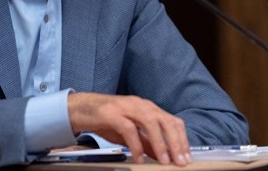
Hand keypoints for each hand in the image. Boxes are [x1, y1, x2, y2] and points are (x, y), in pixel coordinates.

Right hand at [67, 92, 191, 165]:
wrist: (80, 109)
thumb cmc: (106, 119)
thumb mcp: (130, 133)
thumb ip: (146, 142)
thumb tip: (162, 156)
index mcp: (148, 108)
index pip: (172, 121)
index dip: (182, 139)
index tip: (186, 157)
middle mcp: (140, 105)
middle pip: (166, 120)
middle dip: (176, 142)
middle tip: (179, 162)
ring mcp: (126, 107)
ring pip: (151, 121)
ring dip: (160, 143)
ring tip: (164, 161)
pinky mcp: (112, 113)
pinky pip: (128, 129)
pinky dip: (136, 144)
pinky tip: (139, 158)